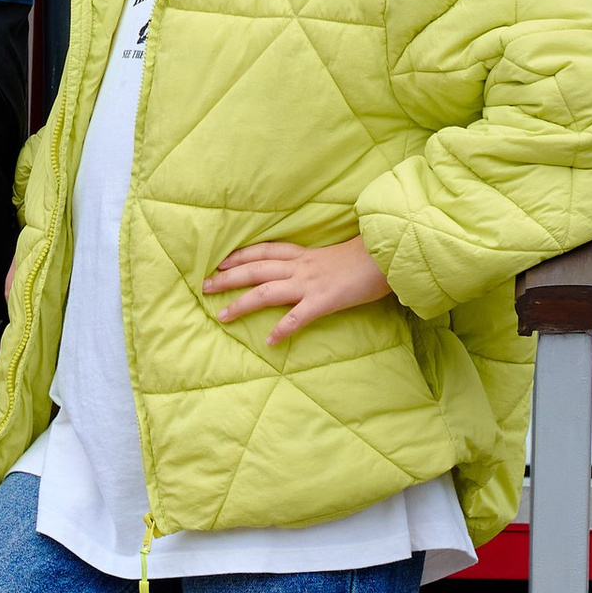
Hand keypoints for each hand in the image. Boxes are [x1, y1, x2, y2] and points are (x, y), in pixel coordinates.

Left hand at [205, 233, 390, 342]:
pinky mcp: (323, 301)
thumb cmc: (366, 256)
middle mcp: (300, 267)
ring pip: (266, 292)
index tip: (220, 261)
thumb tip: (309, 272)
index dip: (240, 255)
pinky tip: (270, 341)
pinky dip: (282, 329)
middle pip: (255, 269)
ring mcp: (310, 284)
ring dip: (242, 304)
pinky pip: (297, 317)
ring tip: (223, 316)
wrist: (386, 256)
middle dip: (228, 277)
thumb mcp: (335, 255)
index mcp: (303, 255)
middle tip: (205, 286)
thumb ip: (318, 263)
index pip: (264, 251)